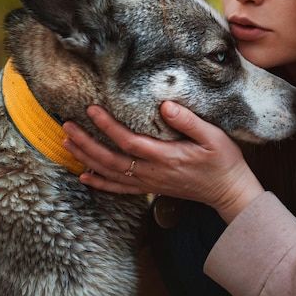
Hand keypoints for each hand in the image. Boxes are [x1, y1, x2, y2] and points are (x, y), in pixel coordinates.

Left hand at [62, 101, 264, 222]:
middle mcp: (152, 172)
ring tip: (67, 144)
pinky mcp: (151, 187)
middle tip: (66, 126)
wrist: (228, 191)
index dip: (107, 126)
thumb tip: (165, 105)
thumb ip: (189, 122)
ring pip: (110, 173)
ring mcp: (149, 182)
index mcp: (165, 157)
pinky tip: (85, 177)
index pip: (128, 141)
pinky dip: (100, 183)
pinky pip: (119, 188)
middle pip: (110, 159)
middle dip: (86, 143)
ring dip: (86, 159)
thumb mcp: (213, 137)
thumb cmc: (223, 162)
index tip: (92, 109)